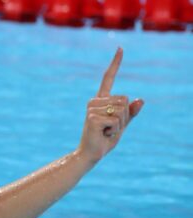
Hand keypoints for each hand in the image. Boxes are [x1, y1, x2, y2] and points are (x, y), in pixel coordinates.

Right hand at [77, 47, 143, 163]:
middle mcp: (95, 101)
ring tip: (106, 131)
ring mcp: (92, 109)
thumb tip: (141, 100)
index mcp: (101, 100)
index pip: (108, 78)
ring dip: (120, 124)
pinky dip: (115, 130)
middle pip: (125, 100)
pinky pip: (116, 120)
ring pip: (122, 110)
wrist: (91, 154)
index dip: (115, 63)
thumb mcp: (122, 125)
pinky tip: (103, 134)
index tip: (120, 47)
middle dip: (125, 116)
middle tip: (111, 127)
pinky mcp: (93, 118)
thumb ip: (131, 113)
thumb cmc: (105, 139)